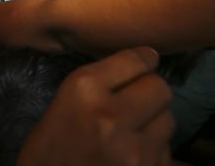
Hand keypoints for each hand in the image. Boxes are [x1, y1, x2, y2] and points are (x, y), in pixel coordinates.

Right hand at [17, 47, 173, 165]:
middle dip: (150, 91)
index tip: (146, 60)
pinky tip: (133, 154)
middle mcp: (112, 115)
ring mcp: (133, 150)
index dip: (144, 59)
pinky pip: (165, 151)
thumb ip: (99, 82)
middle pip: (160, 88)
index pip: (135, 60)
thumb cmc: (47, 149)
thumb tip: (144, 61)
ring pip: (168, 119)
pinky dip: (154, 150)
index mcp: (84, 90)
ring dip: (154, 122)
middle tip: (137, 100)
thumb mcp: (63, 103)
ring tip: (134, 131)